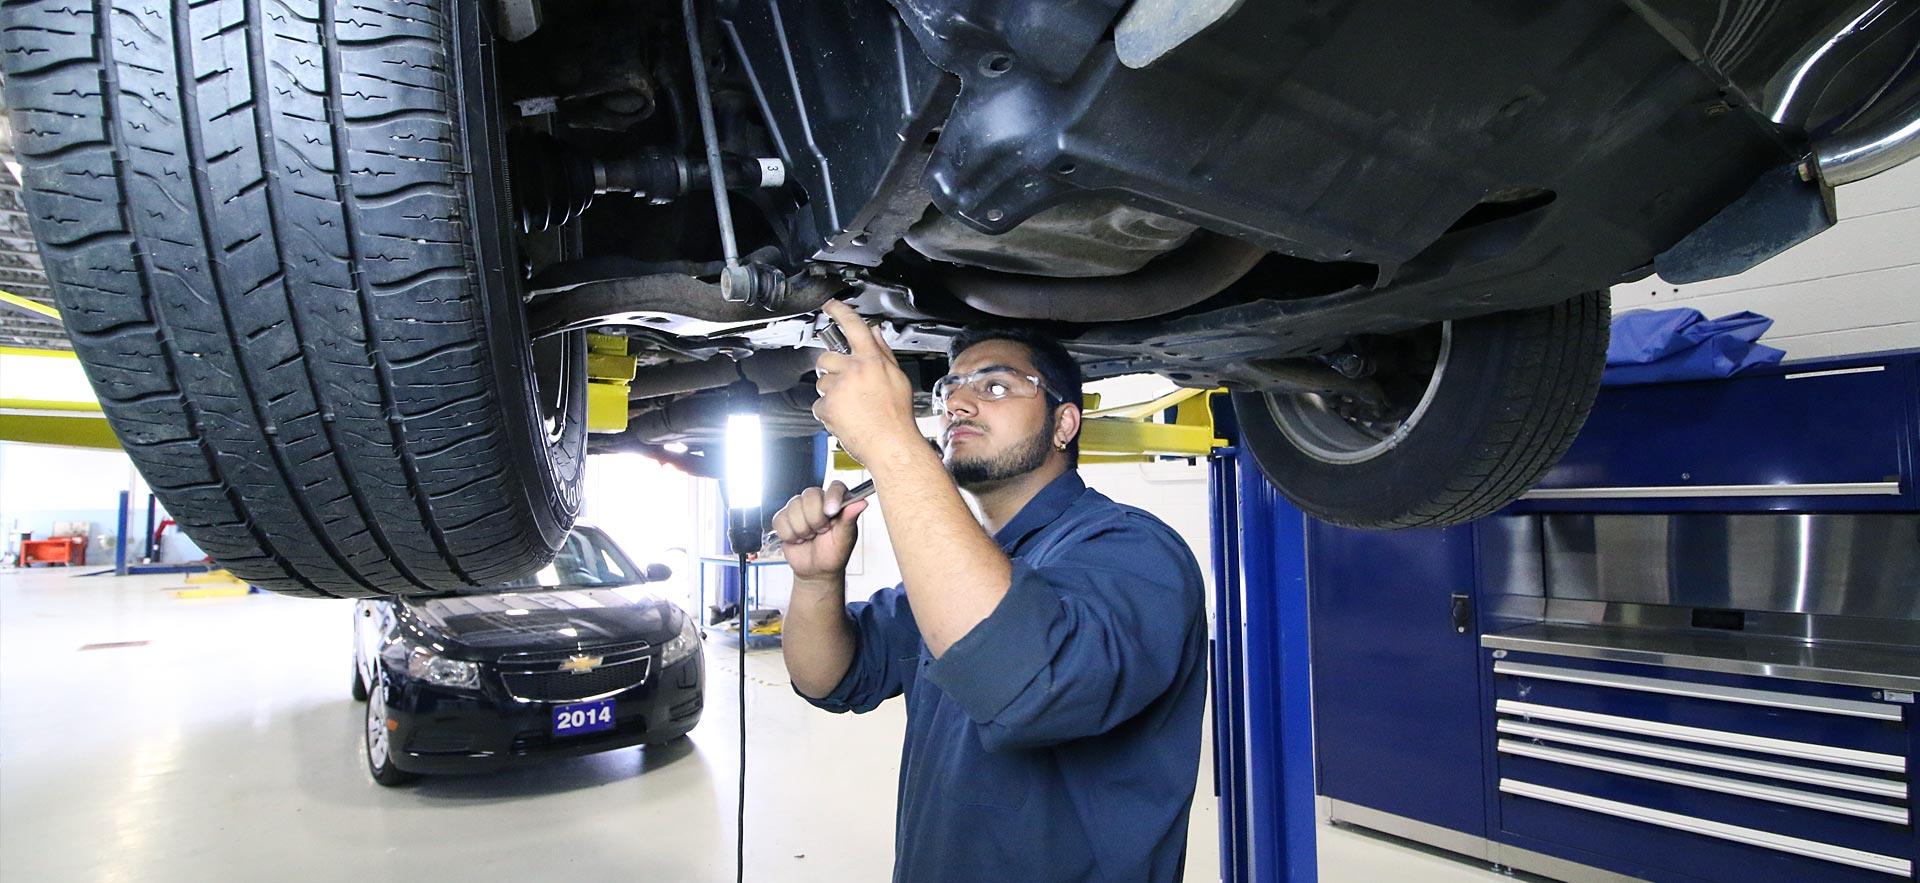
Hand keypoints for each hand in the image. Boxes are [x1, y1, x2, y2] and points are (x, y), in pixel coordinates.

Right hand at [770, 481, 870, 583]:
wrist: (816, 569)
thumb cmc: (834, 553)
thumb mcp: (844, 539)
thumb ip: (850, 519)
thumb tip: (862, 502)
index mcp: (837, 502)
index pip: (835, 487)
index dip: (832, 497)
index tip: (831, 512)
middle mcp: (818, 500)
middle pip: (810, 495)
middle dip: (815, 519)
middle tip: (821, 532)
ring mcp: (799, 507)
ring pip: (793, 507)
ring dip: (802, 529)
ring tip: (810, 537)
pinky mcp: (783, 517)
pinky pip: (780, 520)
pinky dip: (789, 534)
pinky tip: (797, 539)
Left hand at [812, 299, 919, 464]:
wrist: (891, 446)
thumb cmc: (897, 417)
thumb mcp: (898, 378)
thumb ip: (883, 352)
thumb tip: (875, 333)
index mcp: (872, 361)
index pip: (854, 326)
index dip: (839, 311)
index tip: (830, 306)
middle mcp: (854, 370)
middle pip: (826, 358)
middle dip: (831, 369)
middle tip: (845, 384)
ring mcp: (839, 388)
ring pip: (822, 383)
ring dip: (831, 393)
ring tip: (851, 406)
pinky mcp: (828, 406)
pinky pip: (819, 404)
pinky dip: (828, 412)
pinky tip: (846, 417)